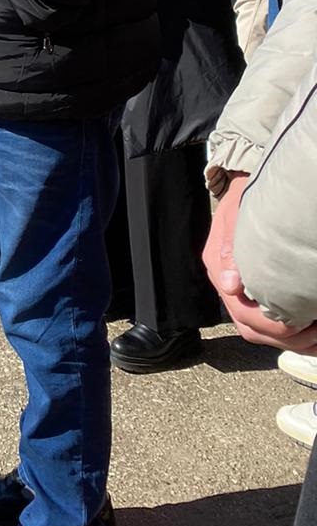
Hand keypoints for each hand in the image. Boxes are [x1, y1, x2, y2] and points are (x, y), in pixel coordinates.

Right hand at [203, 178, 316, 351]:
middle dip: (286, 337)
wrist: (246, 186)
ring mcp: (236, 289)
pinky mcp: (250, 290)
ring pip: (257, 332)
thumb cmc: (246, 198)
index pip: (242, 313)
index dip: (274, 326)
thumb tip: (232, 287)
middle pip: (250, 328)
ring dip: (289, 339)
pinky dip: (289, 333)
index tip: (305, 323)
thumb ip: (232, 247)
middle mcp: (225, 283)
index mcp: (219, 267)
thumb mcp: (238, 215)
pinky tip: (310, 330)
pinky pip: (264, 323)